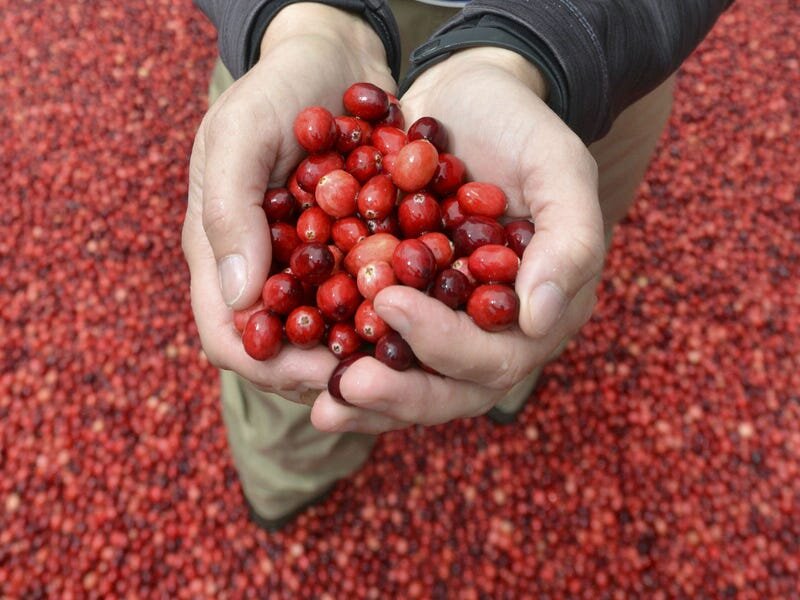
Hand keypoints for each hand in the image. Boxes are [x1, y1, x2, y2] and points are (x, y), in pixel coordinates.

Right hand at [182, 4, 394, 401]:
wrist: (335, 57)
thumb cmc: (276, 88)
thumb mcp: (239, 133)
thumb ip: (228, 210)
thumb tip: (240, 299)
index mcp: (221, 254)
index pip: (230, 337)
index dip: (269, 364)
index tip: (319, 370)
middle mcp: (266, 273)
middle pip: (285, 353)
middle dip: (326, 372)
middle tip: (378, 375)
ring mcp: (310, 268)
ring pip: (331, 337)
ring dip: (365, 352)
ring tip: (410, 356)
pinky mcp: (353, 254)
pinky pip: (372, 300)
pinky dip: (395, 313)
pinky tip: (432, 317)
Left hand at [310, 47, 604, 430]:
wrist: (467, 100)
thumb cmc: (522, 129)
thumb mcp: (559, 168)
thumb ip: (570, 240)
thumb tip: (539, 318)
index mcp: (540, 313)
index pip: (498, 355)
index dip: (448, 345)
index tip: (391, 303)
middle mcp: (493, 334)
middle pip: (451, 389)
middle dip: (401, 391)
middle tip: (350, 384)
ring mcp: (447, 327)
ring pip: (412, 383)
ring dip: (368, 401)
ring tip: (323, 408)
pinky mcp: (404, 311)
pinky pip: (376, 350)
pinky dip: (344, 364)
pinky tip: (304, 372)